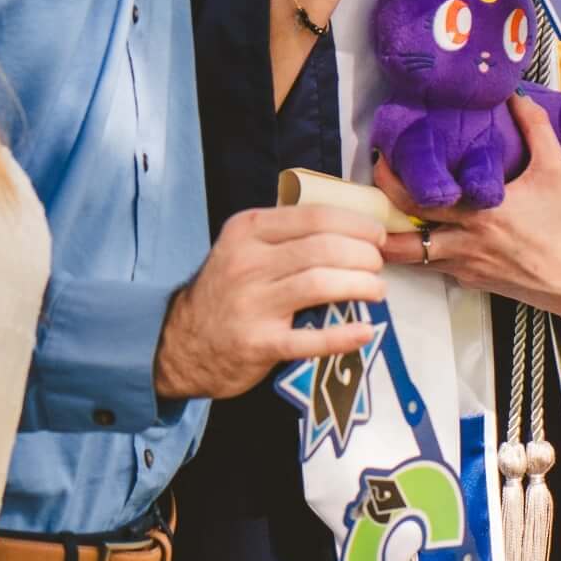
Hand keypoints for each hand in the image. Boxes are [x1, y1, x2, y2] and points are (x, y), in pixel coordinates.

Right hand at [154, 205, 387, 400]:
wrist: (182, 342)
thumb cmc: (227, 290)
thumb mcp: (243, 248)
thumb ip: (285, 235)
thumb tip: (351, 228)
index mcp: (247, 231)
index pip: (314, 217)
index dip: (355, 224)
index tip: (376, 235)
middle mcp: (247, 263)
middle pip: (322, 249)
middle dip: (363, 255)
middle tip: (377, 265)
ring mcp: (252, 304)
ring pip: (320, 284)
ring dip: (360, 285)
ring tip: (376, 290)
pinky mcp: (258, 344)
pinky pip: (309, 340)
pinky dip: (343, 336)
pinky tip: (364, 331)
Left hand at [374, 95, 560, 321]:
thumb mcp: (557, 168)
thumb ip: (535, 127)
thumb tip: (516, 94)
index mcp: (482, 209)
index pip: (419, 195)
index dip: (391, 178)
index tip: (380, 157)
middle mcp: (466, 240)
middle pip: (400, 231)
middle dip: (375, 212)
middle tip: (367, 192)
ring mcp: (465, 266)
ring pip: (410, 257)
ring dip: (391, 239)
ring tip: (378, 218)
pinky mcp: (471, 283)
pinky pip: (435, 267)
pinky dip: (422, 252)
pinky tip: (421, 234)